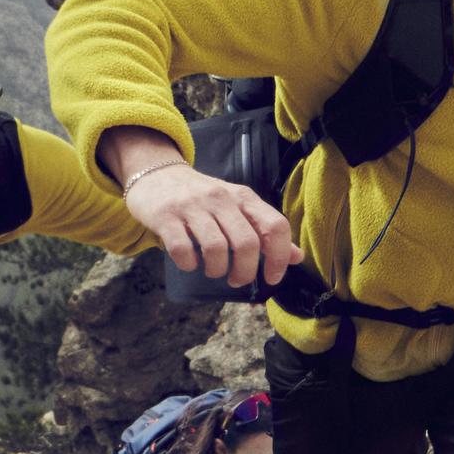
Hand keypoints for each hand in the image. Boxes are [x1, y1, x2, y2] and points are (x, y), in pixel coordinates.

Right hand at [108, 131, 296, 289]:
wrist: (156, 173)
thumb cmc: (202, 198)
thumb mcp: (237, 206)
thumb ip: (265, 230)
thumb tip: (297, 257)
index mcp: (244, 197)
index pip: (275, 226)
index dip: (279, 257)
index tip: (272, 277)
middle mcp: (221, 199)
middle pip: (247, 243)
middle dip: (245, 272)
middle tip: (237, 280)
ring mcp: (192, 207)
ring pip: (216, 248)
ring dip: (217, 269)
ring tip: (213, 271)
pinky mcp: (166, 216)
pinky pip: (182, 249)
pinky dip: (189, 264)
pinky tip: (190, 263)